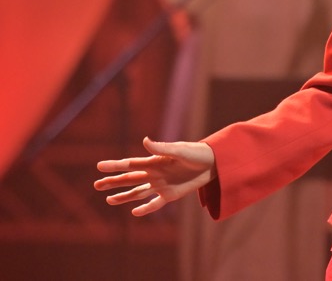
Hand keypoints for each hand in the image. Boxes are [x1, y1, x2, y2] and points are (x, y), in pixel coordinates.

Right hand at [94, 137, 215, 215]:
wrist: (214, 163)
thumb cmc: (197, 152)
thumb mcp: (180, 150)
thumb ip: (162, 148)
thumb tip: (144, 140)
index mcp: (155, 161)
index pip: (131, 164)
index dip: (115, 165)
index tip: (99, 166)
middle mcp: (155, 174)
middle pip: (130, 179)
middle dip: (113, 182)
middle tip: (96, 185)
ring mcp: (161, 185)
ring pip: (138, 193)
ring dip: (124, 197)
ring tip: (109, 200)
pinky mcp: (171, 195)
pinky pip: (155, 204)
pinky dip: (146, 209)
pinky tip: (134, 212)